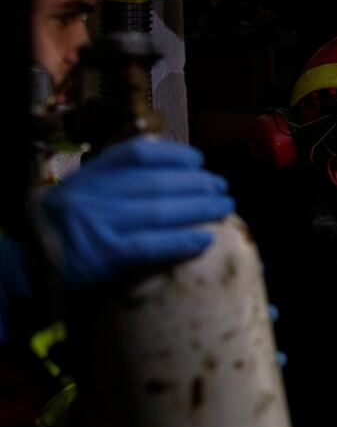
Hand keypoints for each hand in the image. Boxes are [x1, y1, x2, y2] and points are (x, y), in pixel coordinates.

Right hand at [41, 136, 234, 289]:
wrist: (16, 271)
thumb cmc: (55, 233)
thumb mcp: (77, 194)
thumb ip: (112, 178)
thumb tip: (159, 156)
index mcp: (87, 177)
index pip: (136, 155)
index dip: (173, 155)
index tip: (199, 161)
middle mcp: (92, 194)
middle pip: (156, 183)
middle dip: (196, 184)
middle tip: (223, 187)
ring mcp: (97, 224)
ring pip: (160, 211)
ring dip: (199, 208)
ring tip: (225, 208)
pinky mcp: (103, 256)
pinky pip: (151, 246)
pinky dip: (181, 241)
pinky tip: (206, 240)